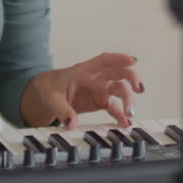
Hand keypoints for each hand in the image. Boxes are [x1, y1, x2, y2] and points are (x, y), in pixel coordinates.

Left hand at [21, 52, 144, 128]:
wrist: (44, 96)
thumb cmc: (49, 88)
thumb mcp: (51, 98)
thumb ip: (62, 110)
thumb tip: (71, 123)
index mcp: (85, 70)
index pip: (104, 60)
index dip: (119, 58)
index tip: (132, 60)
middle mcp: (97, 78)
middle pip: (120, 73)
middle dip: (132, 79)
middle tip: (138, 90)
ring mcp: (101, 89)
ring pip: (121, 90)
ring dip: (129, 100)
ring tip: (130, 113)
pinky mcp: (101, 102)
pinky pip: (115, 107)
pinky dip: (121, 115)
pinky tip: (125, 123)